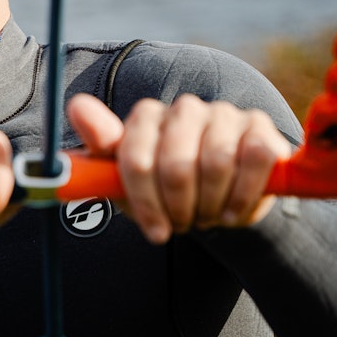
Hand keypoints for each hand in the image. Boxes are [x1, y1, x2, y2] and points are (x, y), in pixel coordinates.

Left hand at [67, 93, 292, 243]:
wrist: (217, 202)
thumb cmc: (163, 190)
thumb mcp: (125, 180)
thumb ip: (100, 146)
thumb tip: (76, 104)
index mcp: (146, 117)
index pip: (135, 159)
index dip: (145, 202)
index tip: (155, 231)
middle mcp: (183, 108)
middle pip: (175, 165)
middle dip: (179, 208)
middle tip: (184, 223)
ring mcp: (224, 114)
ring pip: (216, 163)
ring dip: (211, 205)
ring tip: (207, 216)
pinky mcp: (260, 127)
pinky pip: (254, 159)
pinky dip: (243, 195)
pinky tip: (233, 211)